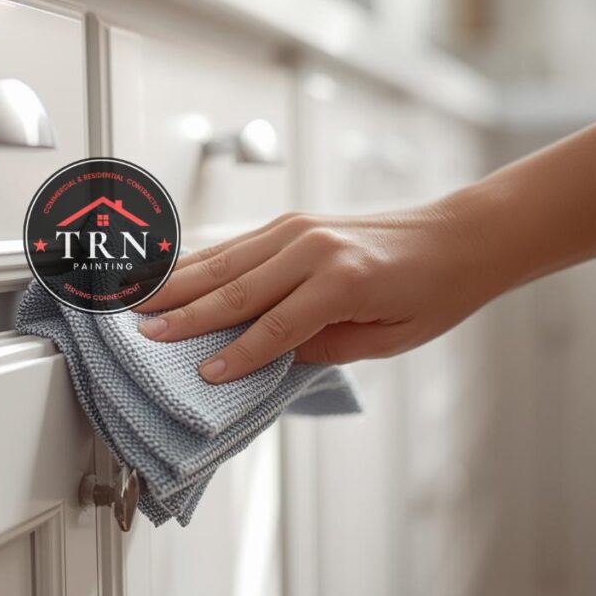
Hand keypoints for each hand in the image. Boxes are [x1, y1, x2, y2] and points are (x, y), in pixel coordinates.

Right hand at [135, 203, 496, 381]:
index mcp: (343, 281)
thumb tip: (266, 356)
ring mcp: (298, 228)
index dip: (238, 354)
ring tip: (139, 300)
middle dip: (187, 314)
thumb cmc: (431, 292)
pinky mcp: (291, 221)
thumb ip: (322, 346)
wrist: (456, 238)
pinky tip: (173, 271)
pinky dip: (200, 259)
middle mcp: (314, 248)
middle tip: (144, 333)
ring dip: (179, 282)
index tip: (202, 374)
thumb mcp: (387, 339)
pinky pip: (236, 243)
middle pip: (237, 287)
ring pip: (226, 259)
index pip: (276, 327)